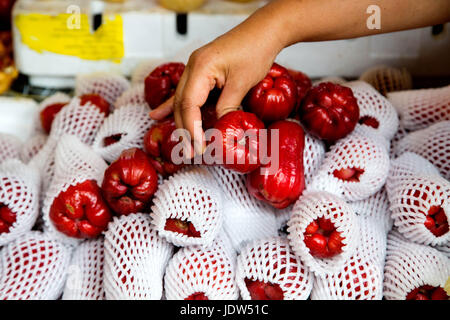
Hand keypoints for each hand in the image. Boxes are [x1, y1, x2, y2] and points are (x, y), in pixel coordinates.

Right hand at [149, 7, 285, 155]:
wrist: (263, 31)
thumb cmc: (255, 50)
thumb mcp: (242, 82)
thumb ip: (227, 106)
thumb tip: (220, 128)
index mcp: (201, 67)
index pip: (189, 104)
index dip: (192, 128)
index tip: (199, 146)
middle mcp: (193, 67)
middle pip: (182, 104)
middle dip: (185, 130)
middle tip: (191, 153)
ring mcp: (195, 68)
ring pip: (182, 101)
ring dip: (182, 123)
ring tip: (182, 145)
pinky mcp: (201, 72)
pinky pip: (185, 92)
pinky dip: (174, 106)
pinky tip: (158, 115)